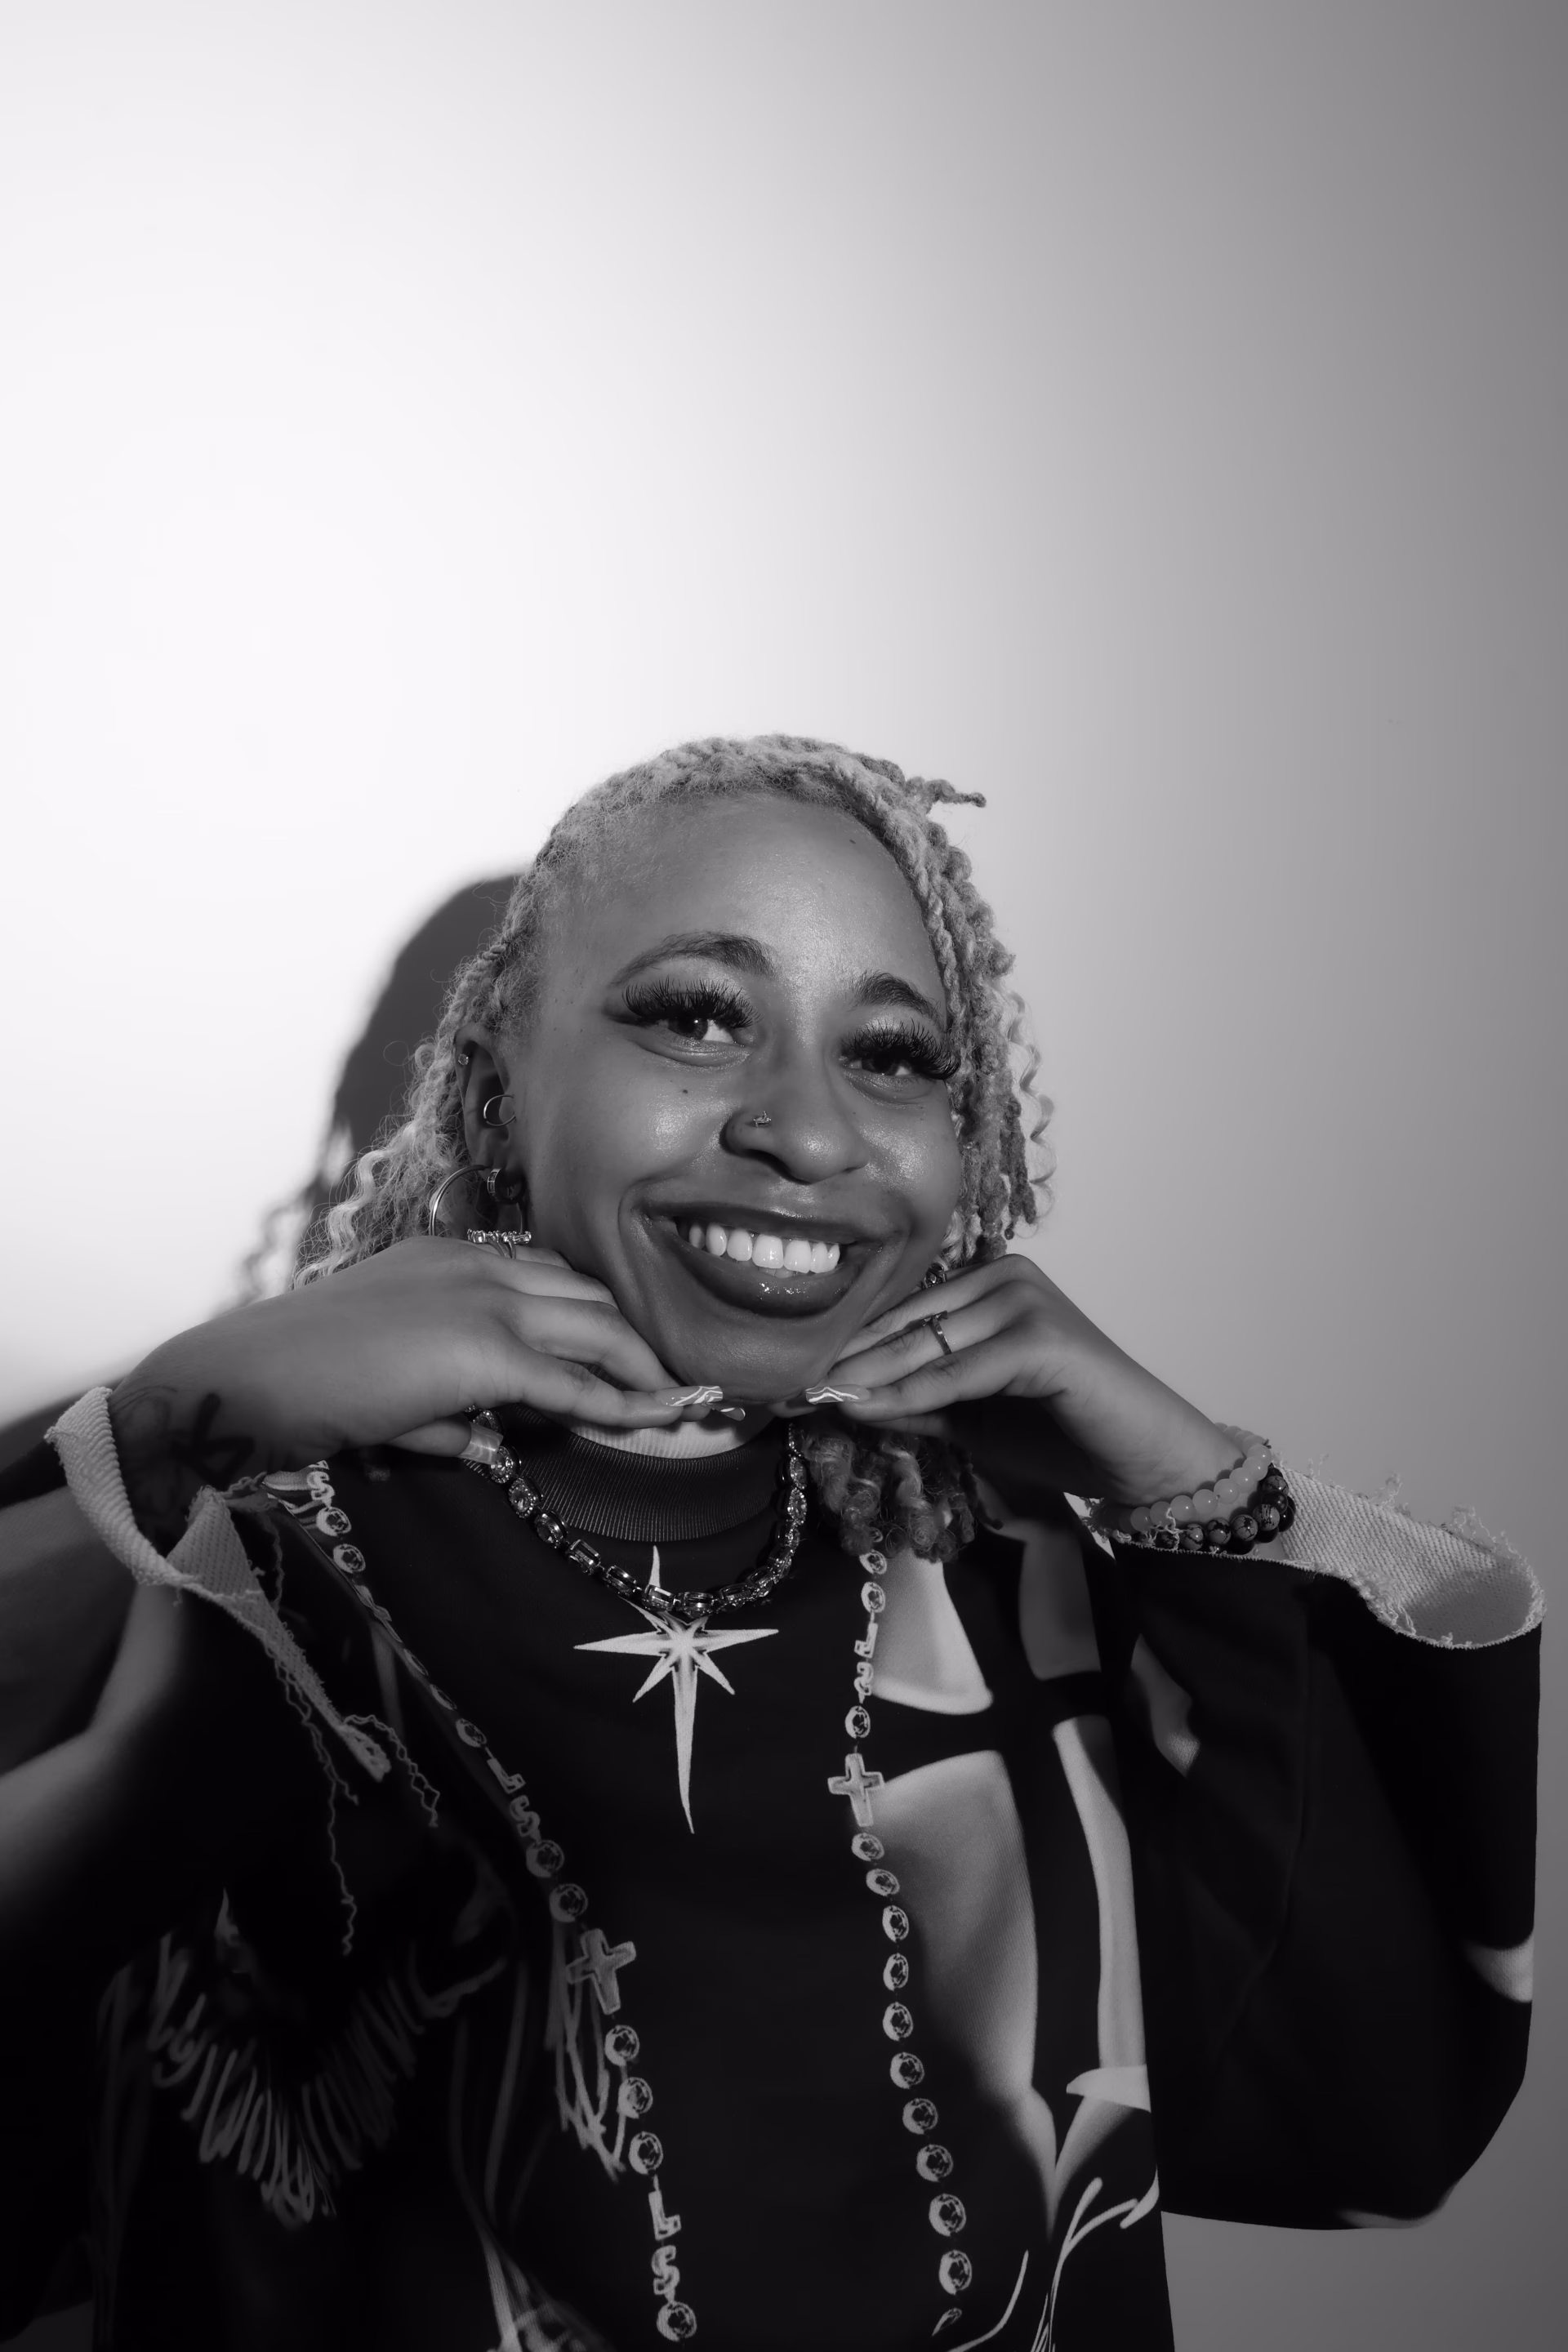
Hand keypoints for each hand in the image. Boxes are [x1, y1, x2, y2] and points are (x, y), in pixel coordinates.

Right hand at [109, 1237, 720, 1543]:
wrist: (247, 1381)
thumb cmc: (303, 1386)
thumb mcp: (391, 1386)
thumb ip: (446, 1407)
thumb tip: (483, 1443)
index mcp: (455, 1258)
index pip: (557, 1281)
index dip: (609, 1319)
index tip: (649, 1355)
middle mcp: (480, 1264)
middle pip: (594, 1296)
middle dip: (650, 1338)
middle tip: (696, 1379)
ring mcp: (486, 1300)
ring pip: (601, 1330)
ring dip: (654, 1369)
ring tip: (699, 1404)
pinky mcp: (485, 1350)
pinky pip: (576, 1381)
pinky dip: (626, 1404)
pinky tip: (663, 1420)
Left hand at [802, 1254, 1240, 1516]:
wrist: (1142, 1461)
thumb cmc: (1060, 1434)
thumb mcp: (968, 1416)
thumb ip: (912, 1400)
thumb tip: (839, 1398)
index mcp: (986, 1282)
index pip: (898, 1313)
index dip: (843, 1348)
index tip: (785, 1380)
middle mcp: (1005, 1275)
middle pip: (903, 1324)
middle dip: (841, 1361)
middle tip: (778, 1390)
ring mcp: (1025, 1299)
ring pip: (924, 1345)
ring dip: (863, 1378)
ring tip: (808, 1402)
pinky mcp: (1042, 1335)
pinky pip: (957, 1372)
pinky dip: (909, 1394)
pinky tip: (863, 1409)